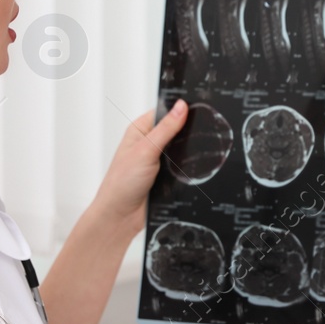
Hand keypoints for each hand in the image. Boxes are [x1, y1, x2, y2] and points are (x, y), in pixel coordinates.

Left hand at [92, 100, 188, 233]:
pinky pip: (184, 167)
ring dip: (189, 153)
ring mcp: (159, 160)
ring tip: (199, 151)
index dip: (180, 108)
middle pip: (176, 130)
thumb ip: (166, 129)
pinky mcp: (167, 176)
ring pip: (182, 150)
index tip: (198, 107)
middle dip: (188, 132)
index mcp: (140, 130)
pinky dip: (189, 168)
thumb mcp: (145, 150)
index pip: (165, 111)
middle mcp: (150, 143)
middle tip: (203, 130)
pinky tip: (195, 168)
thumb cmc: (121, 183)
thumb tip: (181, 106)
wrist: (120, 217)